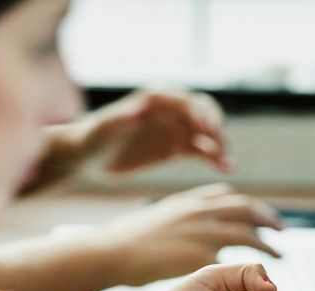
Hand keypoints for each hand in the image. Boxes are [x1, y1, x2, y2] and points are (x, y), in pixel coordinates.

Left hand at [79, 88, 231, 173]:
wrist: (88, 156)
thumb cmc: (93, 137)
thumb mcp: (105, 128)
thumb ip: (122, 118)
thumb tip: (138, 110)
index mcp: (155, 100)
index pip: (186, 101)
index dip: (200, 114)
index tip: (206, 132)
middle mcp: (169, 111)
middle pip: (204, 112)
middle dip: (215, 126)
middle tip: (219, 146)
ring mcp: (173, 130)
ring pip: (206, 134)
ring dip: (219, 145)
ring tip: (225, 161)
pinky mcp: (174, 148)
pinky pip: (200, 151)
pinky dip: (214, 158)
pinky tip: (226, 168)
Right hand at [96, 184, 281, 285]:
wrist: (111, 254)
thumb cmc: (125, 242)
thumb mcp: (155, 218)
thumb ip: (179, 216)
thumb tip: (190, 220)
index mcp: (188, 203)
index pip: (228, 197)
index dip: (248, 206)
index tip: (260, 215)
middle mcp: (198, 212)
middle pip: (245, 209)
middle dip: (266, 218)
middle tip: (281, 230)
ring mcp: (201, 231)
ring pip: (247, 233)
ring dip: (266, 244)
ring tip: (279, 255)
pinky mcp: (200, 255)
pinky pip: (235, 259)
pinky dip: (251, 265)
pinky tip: (259, 278)